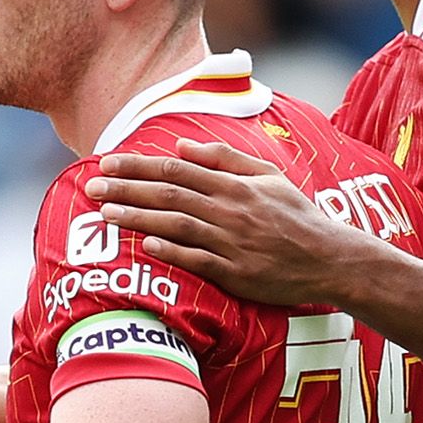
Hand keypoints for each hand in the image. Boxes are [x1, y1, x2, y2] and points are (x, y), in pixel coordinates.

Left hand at [89, 139, 367, 305]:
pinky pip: (198, 261)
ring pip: (178, 226)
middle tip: (92, 186)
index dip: (139, 166)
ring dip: (139, 218)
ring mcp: (232, 243)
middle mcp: (230, 211)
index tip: (107, 163)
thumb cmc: (297, 217)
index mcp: (235, 186)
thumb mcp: (269, 177)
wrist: (330, 259)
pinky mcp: (237, 274)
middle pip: (170, 195)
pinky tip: (146, 245)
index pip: (177, 170)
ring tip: (106, 213)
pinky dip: (172, 252)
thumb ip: (226, 160)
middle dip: (127, 189)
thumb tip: (181, 148)